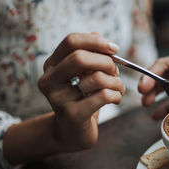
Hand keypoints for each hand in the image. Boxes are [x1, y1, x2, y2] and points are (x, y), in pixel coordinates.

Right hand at [38, 32, 124, 151]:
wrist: (72, 133)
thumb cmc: (81, 100)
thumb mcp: (84, 76)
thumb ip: (89, 55)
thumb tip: (98, 35)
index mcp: (52, 65)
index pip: (71, 41)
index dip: (96, 42)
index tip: (114, 48)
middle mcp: (49, 80)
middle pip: (80, 58)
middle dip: (107, 62)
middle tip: (116, 72)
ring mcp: (58, 98)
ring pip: (97, 78)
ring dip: (116, 82)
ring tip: (119, 89)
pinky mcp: (72, 114)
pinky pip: (103, 96)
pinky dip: (116, 95)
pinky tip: (115, 99)